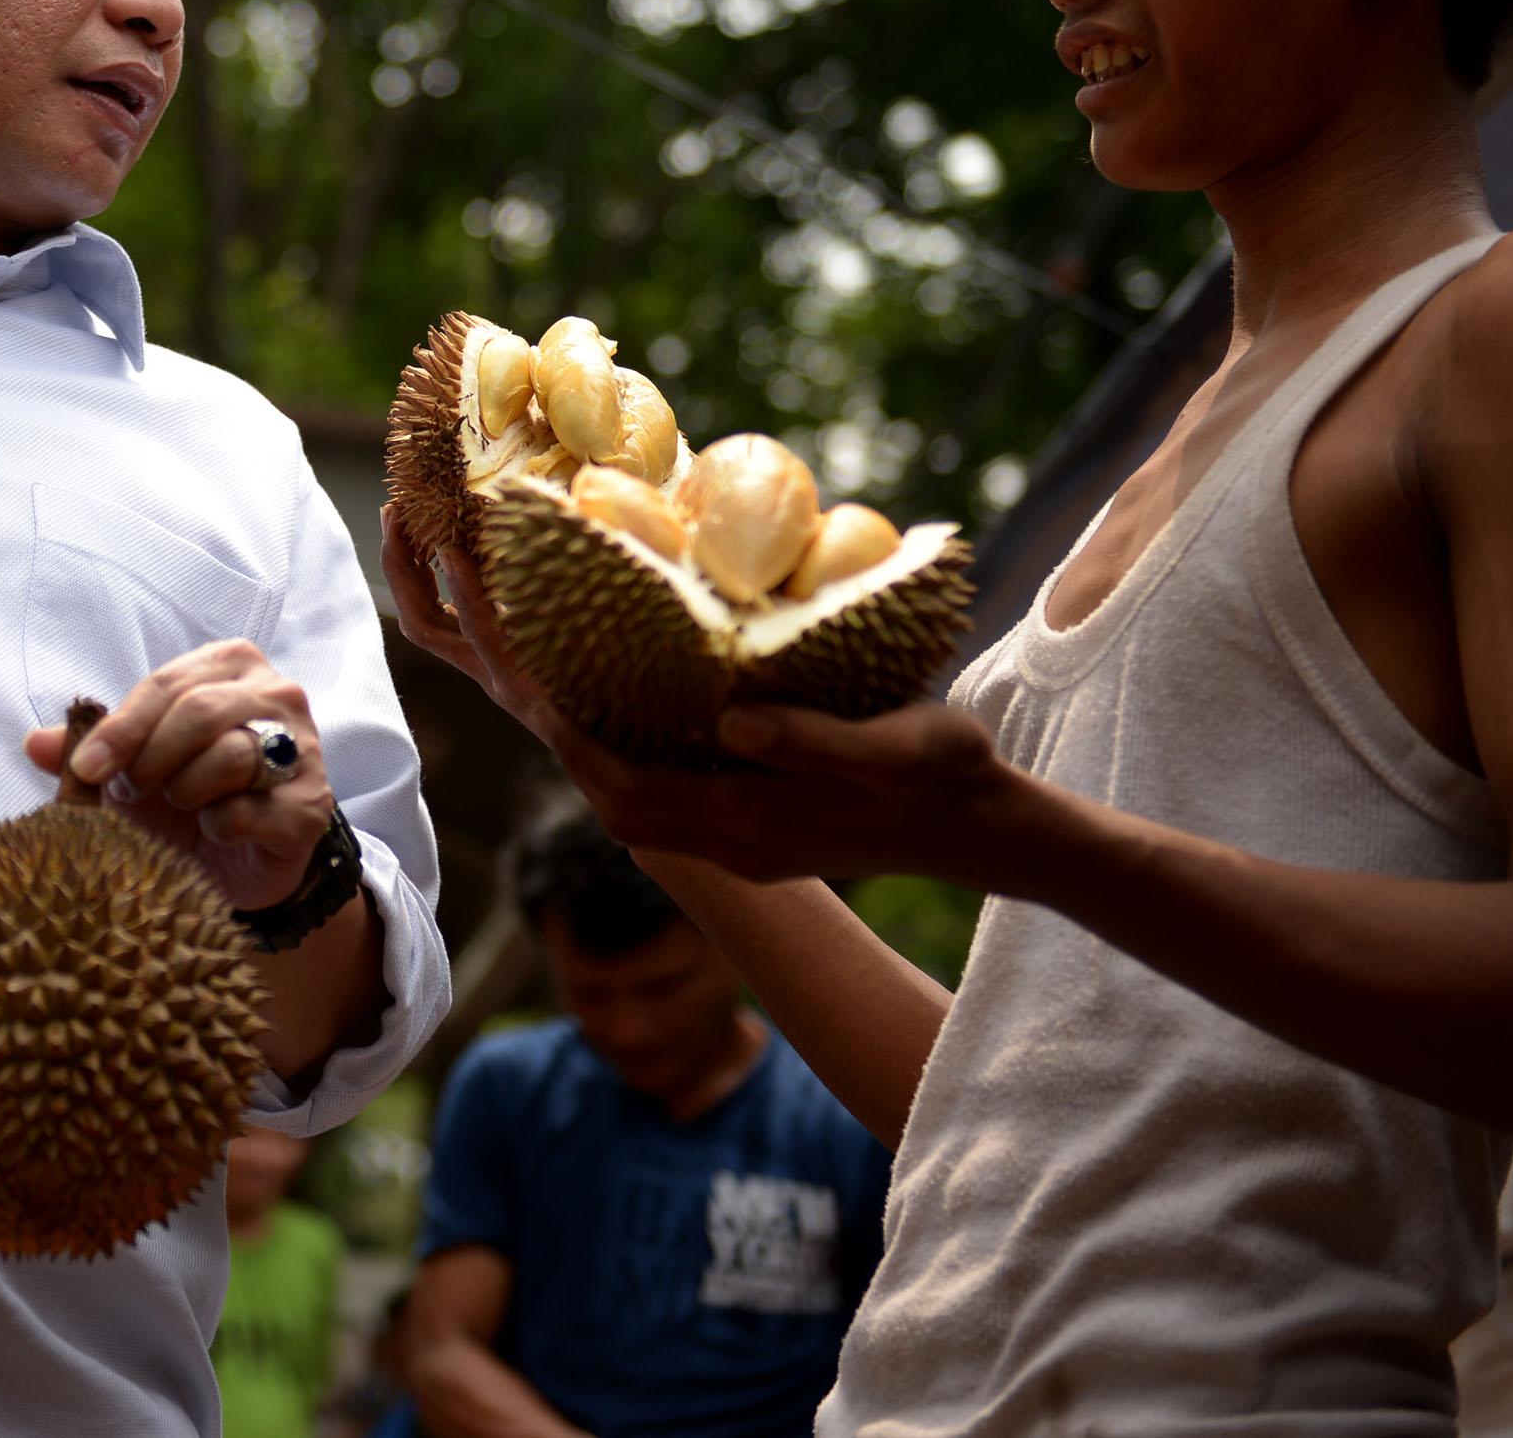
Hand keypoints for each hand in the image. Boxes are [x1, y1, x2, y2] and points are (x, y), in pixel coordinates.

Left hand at [25, 640, 334, 910]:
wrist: (239, 861)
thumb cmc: (185, 796)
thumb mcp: (131, 767)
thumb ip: (86, 750)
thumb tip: (33, 743)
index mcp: (229, 665)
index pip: (167, 684)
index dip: (120, 729)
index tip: (87, 770)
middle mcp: (276, 694)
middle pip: (201, 711)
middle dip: (151, 759)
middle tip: (132, 793)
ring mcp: (303, 749)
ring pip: (231, 755)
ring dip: (186, 791)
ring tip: (180, 806)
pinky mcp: (311, 806)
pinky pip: (251, 810)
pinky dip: (219, 825)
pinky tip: (214, 831)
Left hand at [382, 503, 1028, 885]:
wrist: (987, 831)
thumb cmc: (948, 781)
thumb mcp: (895, 750)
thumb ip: (810, 743)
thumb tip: (729, 720)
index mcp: (753, 826)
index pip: (631, 790)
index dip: (574, 740)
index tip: (531, 681)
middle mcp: (731, 843)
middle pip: (614, 802)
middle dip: (559, 740)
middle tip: (525, 669)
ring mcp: (741, 843)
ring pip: (635, 804)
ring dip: (589, 749)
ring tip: (554, 678)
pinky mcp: (755, 830)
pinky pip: (667, 797)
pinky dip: (631, 755)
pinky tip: (627, 703)